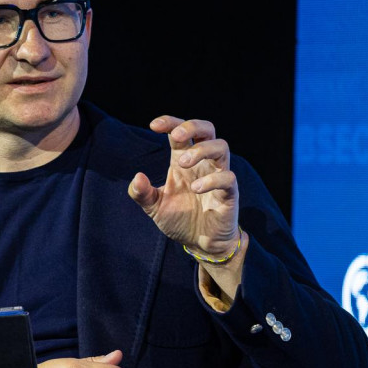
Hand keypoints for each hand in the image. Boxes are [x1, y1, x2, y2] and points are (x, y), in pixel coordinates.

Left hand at [128, 116, 240, 256]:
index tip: (154, 125)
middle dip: (192, 126)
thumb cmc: (180, 220)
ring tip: (183, 164)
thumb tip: (137, 177)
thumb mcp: (155, 208)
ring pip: (222, 147)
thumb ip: (142, 194)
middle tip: (176, 136)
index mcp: (183, 161)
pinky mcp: (229, 193)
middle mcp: (203, 164)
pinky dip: (212, 179)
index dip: (170, 122)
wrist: (201, 245)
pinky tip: (196, 189)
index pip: (181, 132)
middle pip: (207, 129)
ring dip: (202, 150)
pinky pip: (228, 177)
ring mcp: (218, 176)